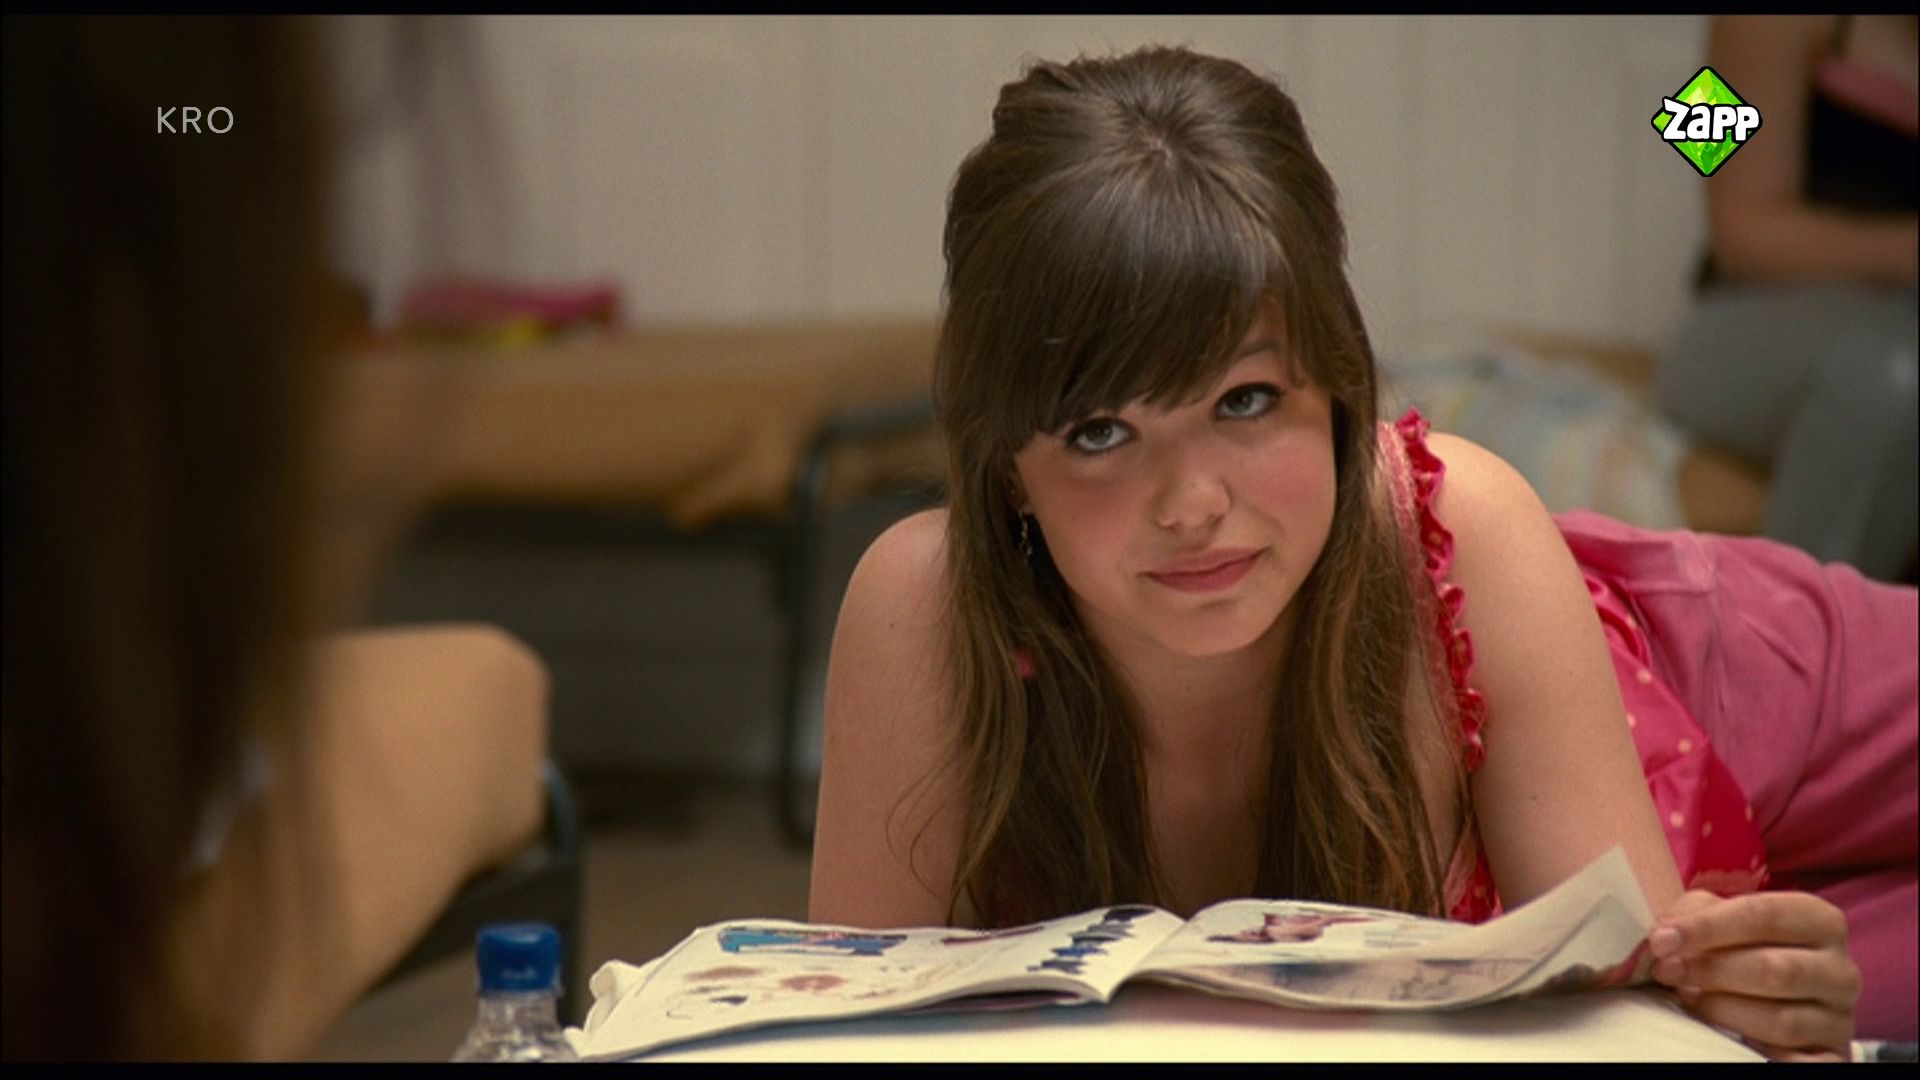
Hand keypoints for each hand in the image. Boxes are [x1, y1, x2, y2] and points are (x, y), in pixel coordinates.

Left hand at [1648, 889, 1859, 1060]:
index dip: (1706, 927)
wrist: (1777, 997)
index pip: (1763, 915)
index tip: (1661, 940)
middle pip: (1775, 970)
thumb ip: (1697, 915)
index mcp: (1819, 921)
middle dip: (1711, 970)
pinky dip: (1764, 1052)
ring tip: (1688, 998)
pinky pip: (1802, 1062)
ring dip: (1723, 1010)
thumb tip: (1666, 933)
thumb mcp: (1724, 920)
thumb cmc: (1746, 948)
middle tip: (1666, 971)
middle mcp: (1840, 969)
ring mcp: (1840, 1017)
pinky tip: (1730, 1041)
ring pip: (1782, 1020)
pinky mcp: (1834, 1056)